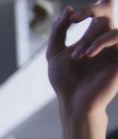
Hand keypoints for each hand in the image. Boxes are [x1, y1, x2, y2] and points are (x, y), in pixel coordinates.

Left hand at [48, 1, 117, 118]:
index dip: (91, 8)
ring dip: (90, 37)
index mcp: (93, 37)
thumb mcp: (54, 53)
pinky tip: (88, 54)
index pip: (100, 11)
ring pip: (109, 27)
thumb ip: (58, 30)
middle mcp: (106, 40)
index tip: (72, 17)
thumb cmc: (64, 81)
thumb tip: (68, 9)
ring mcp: (115, 48)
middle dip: (90, 11)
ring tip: (77, 56)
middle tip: (74, 18)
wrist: (73, 102)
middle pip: (105, 13)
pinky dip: (102, 42)